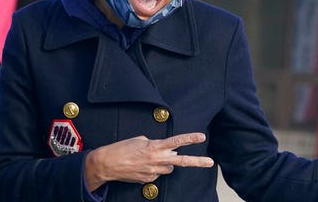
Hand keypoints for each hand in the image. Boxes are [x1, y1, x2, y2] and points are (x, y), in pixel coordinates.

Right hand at [84, 132, 213, 190]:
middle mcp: (157, 160)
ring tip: (151, 159)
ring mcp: (154, 172)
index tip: (201, 137)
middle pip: (181, 161)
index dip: (190, 139)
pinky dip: (154, 169)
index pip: (176, 141)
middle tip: (210, 162)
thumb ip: (155, 144)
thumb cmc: (122, 149)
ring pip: (169, 168)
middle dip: (197, 162)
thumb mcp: (140, 139)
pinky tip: (143, 166)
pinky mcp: (149, 180)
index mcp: (155, 147)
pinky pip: (158, 174)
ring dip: (165, 163)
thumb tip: (165, 150)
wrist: (107, 164)